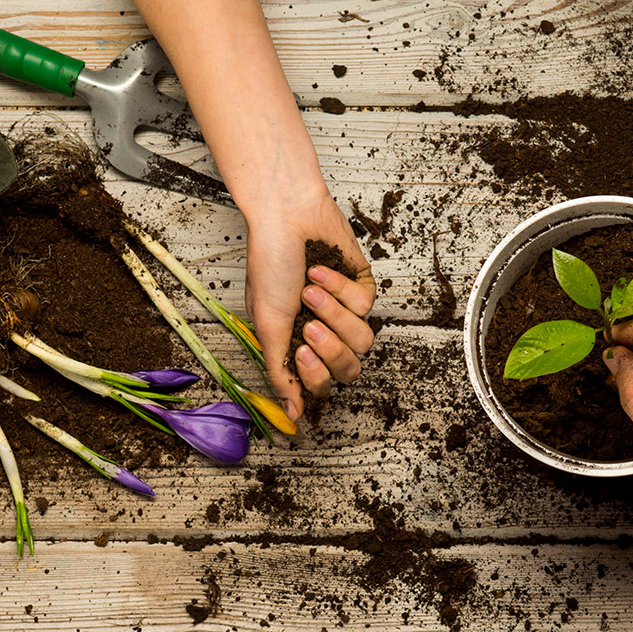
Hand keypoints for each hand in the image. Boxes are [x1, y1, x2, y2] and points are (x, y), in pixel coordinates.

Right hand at [245, 196, 375, 419]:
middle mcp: (324, 332)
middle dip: (331, 347)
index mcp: (298, 345)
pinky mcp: (362, 288)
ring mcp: (345, 311)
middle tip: (309, 324)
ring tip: (310, 289)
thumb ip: (280, 371)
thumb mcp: (267, 323)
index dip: (317, 375)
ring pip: (362, 339)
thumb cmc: (270, 264)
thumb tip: (292, 414)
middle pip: (349, 368)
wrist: (286, 217)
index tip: (302, 350)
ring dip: (335, 313)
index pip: (322, 384)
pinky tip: (320, 269)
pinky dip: (340, 287)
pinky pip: (365, 305)